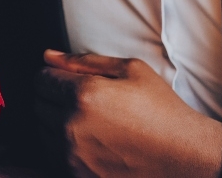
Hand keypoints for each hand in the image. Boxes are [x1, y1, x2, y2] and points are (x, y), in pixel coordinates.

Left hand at [35, 50, 221, 177]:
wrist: (182, 154)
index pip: (42, 79)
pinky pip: (54, 154)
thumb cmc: (160, 110)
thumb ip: (83, 61)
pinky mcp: (77, 174)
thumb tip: (49, 56)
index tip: (67, 80)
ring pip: (43, 131)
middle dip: (55, 98)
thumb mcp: (130, 70)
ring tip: (91, 122)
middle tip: (84, 101)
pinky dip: (65, 146)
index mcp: (84, 94)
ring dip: (57, 123)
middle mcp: (72, 126)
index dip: (54, 76)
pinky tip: (92, 141)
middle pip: (39, 104)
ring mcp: (73, 155)